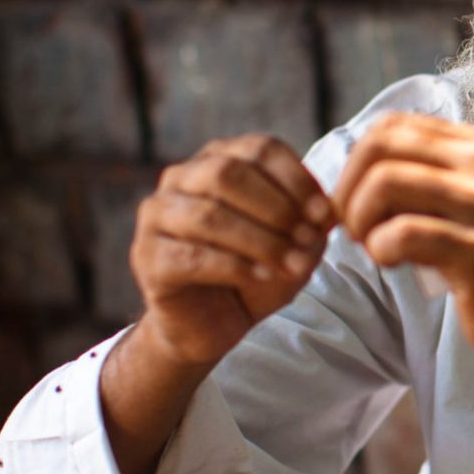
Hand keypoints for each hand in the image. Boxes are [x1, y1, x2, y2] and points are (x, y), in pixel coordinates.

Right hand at [128, 134, 334, 367]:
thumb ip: (310, 223)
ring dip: (260, 241)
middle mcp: (181, 178)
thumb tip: (326, 211)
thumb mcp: (295, 244)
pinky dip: (235, 266)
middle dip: (276, 208)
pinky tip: (263, 276)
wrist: (213, 323)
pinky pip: (192, 255)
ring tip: (293, 264)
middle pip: (228, 174)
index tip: (324, 215)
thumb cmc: (256, 273)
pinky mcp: (147, 256)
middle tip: (307, 239)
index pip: (260, 149)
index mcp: (219, 159)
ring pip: (209, 215)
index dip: (297, 180)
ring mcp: (157, 215)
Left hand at [330, 112, 473, 373]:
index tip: (357, 203)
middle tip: (354, 228)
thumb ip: (429, 176)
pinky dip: (381, 250)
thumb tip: (359, 170)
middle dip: (349, 190)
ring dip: (361, 220)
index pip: (390, 126)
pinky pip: (402, 233)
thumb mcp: (473, 200)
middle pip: (380, 147)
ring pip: (385, 184)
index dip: (356, 164)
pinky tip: (393, 265)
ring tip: (374, 247)